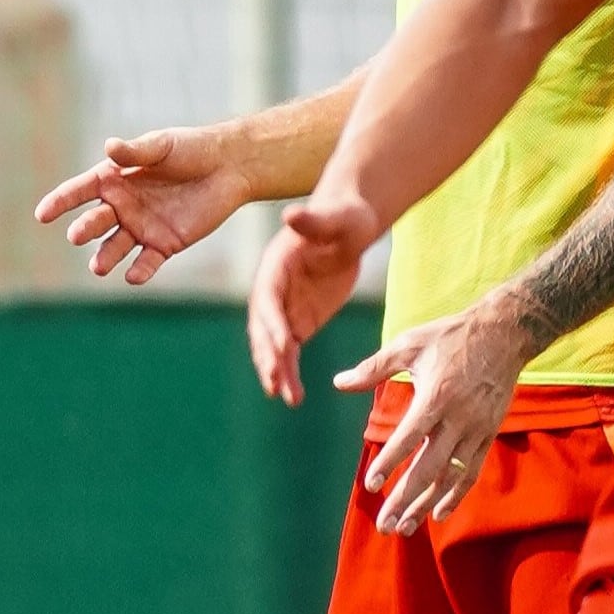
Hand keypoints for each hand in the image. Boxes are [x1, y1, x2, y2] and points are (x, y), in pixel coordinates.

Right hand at [35, 128, 252, 284]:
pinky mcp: (164, 245)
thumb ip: (136, 152)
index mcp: (115, 179)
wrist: (229, 168)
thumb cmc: (192, 149)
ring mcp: (141, 227)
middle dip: (84, 229)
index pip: (80, 191)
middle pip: (95, 221)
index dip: (60, 202)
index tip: (42, 214)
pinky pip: (147, 262)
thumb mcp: (162, 146)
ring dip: (105, 257)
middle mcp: (122, 206)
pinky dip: (140, 271)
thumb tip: (109, 148)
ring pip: (115, 246)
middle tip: (77, 235)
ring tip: (99, 267)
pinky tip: (134, 276)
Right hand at [246, 194, 379, 404]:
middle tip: (276, 384)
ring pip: (273, 346)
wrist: (349, 226)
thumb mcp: (334, 218)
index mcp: (274, 267)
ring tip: (287, 399)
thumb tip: (290, 215)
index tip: (284, 345)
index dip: (273, 322)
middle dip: (268, 356)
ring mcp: (283, 308)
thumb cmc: (344, 217)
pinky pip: (289, 352)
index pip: (269, 299)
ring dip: (277, 372)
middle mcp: (271, 290)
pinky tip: (295, 396)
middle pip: (264, 328)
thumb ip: (313, 221)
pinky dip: (289, 372)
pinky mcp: (298, 320)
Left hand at [333, 302, 528, 533]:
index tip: (370, 485)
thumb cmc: (449, 336)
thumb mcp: (408, 344)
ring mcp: (477, 429)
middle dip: (405, 499)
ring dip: (427, 505)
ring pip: (450, 476)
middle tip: (384, 525)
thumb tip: (338, 383)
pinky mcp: (489, 434)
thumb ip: (373, 368)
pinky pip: (471, 472)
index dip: (389, 463)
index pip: (409, 438)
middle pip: (429, 468)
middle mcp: (458, 418)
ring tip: (405, 528)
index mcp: (436, 396)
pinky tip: (438, 514)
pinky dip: (456, 495)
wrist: (504, 334)